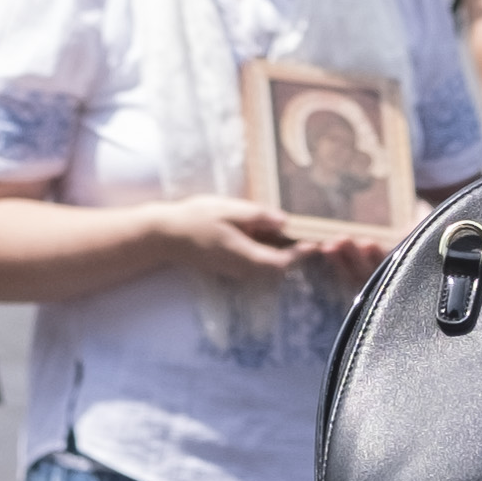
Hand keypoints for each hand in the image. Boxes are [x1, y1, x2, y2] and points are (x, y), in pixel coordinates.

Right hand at [153, 194, 335, 279]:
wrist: (165, 236)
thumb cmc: (196, 219)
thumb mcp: (228, 210)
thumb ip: (257, 216)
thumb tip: (284, 220)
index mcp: (246, 256)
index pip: (282, 263)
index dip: (301, 254)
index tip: (316, 241)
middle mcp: (243, 269)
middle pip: (277, 267)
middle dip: (294, 253)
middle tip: (310, 234)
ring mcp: (235, 270)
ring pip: (266, 266)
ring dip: (280, 252)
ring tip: (293, 232)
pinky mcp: (228, 266)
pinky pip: (255, 262)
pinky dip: (266, 251)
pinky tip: (265, 233)